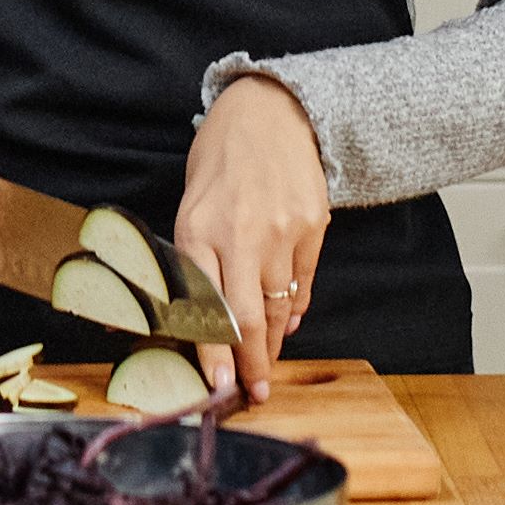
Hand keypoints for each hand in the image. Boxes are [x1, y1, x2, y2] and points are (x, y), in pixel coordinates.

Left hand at [173, 72, 333, 399]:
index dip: (213, 352)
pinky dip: (295, 307)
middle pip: (247, 316)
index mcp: (197, 230)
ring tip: (267, 365)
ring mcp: (281, 230)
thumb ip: (201, 261)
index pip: (204, 306)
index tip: (219, 386)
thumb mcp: (192, 206)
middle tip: (254, 392)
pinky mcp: (312, 225)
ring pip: (278, 304)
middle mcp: (239, 234)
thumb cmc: (221, 161)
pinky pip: (303, 282)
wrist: (270, 112)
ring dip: (273, 340)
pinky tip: (288, 321)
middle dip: (251, 362)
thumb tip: (215, 320)